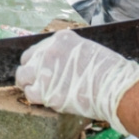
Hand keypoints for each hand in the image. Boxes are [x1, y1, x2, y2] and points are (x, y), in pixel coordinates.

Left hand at [16, 29, 138, 132]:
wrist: (115, 88)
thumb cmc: (110, 72)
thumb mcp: (89, 50)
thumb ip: (71, 54)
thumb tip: (64, 64)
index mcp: (61, 39)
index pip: (39, 48)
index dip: (40, 60)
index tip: (45, 69)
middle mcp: (48, 51)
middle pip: (27, 60)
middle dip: (32, 71)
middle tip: (39, 82)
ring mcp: (44, 70)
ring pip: (23, 76)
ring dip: (29, 84)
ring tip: (39, 91)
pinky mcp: (44, 91)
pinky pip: (30, 93)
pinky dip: (36, 98)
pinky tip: (47, 99)